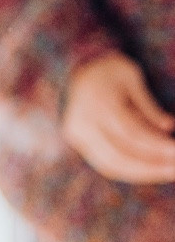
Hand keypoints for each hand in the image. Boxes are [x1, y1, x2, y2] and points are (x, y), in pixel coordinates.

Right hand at [61, 51, 174, 183]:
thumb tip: (168, 128)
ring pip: (110, 164)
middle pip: (120, 154)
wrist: (78, 67)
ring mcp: (77, 132)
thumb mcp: (133, 78)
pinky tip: (148, 171)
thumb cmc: (111, 70)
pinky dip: (127, 170)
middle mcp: (84, 121)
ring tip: (166, 172)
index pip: (132, 133)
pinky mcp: (77, 140)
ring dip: (141, 173)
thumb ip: (148, 105)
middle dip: (152, 166)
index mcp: (99, 102)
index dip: (158, 146)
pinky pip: (103, 162)